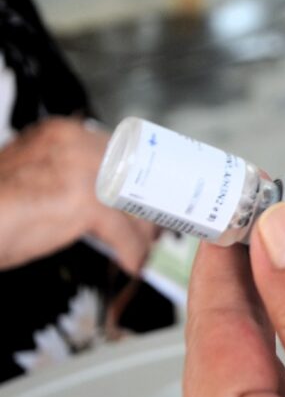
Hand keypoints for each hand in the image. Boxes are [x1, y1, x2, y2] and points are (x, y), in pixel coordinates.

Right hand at [0, 117, 158, 271]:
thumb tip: (114, 196)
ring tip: (146, 249)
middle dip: (149, 206)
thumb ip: (74, 176)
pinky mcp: (82, 201)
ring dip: (145, 232)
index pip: (123, 153)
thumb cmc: (0, 206)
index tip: (153, 198)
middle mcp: (74, 143)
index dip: (142, 180)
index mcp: (64, 133)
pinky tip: (132, 262)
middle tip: (157, 228)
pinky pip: (123, 231)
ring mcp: (80, 170)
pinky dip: (132, 250)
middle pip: (135, 176)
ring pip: (133, 204)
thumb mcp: (39, 177)